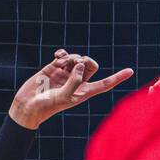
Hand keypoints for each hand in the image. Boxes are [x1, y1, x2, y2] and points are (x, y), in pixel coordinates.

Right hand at [9, 50, 133, 130]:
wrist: (28, 105)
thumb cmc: (48, 105)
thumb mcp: (65, 96)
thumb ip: (74, 81)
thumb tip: (80, 64)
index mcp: (85, 92)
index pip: (106, 84)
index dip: (118, 77)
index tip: (131, 70)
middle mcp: (77, 82)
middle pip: (90, 66)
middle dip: (86, 60)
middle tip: (77, 62)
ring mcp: (65, 75)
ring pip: (76, 59)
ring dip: (72, 57)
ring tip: (61, 62)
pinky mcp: (53, 68)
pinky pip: (63, 56)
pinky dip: (62, 54)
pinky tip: (58, 56)